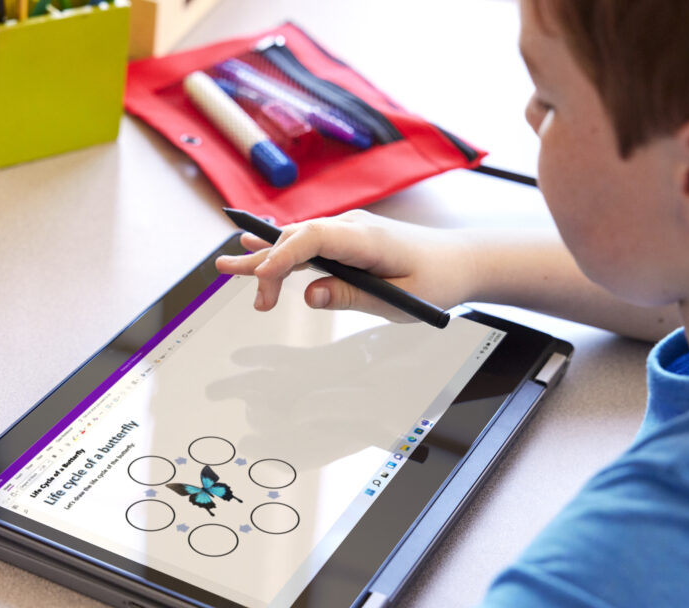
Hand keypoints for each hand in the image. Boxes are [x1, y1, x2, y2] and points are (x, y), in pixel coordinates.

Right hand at [216, 210, 471, 321]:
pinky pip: (308, 242)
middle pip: (298, 237)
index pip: (315, 237)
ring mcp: (348, 230)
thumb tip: (309, 295)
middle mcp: (353, 226)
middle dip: (265, 263)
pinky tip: (257, 250)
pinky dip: (283, 252)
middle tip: (235, 280)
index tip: (262, 276)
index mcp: (368, 238)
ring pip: (298, 239)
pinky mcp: (347, 239)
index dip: (284, 254)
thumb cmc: (435, 280)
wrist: (459, 261)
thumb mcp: (398, 299)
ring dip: (267, 257)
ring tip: (229, 266)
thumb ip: (351, 295)